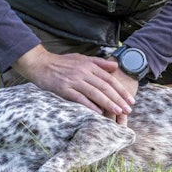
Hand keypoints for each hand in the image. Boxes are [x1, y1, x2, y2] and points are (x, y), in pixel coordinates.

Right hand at [13, 44, 135, 122]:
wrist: (40, 64)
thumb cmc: (61, 63)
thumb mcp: (81, 59)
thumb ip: (99, 63)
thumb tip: (116, 67)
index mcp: (89, 65)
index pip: (109, 79)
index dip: (121, 90)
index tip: (130, 100)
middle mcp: (83, 72)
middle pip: (105, 87)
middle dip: (118, 99)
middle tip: (128, 109)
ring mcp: (73, 80)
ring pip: (95, 92)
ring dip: (108, 103)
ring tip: (118, 111)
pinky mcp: (64, 88)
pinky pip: (79, 98)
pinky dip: (90, 105)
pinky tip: (99, 112)